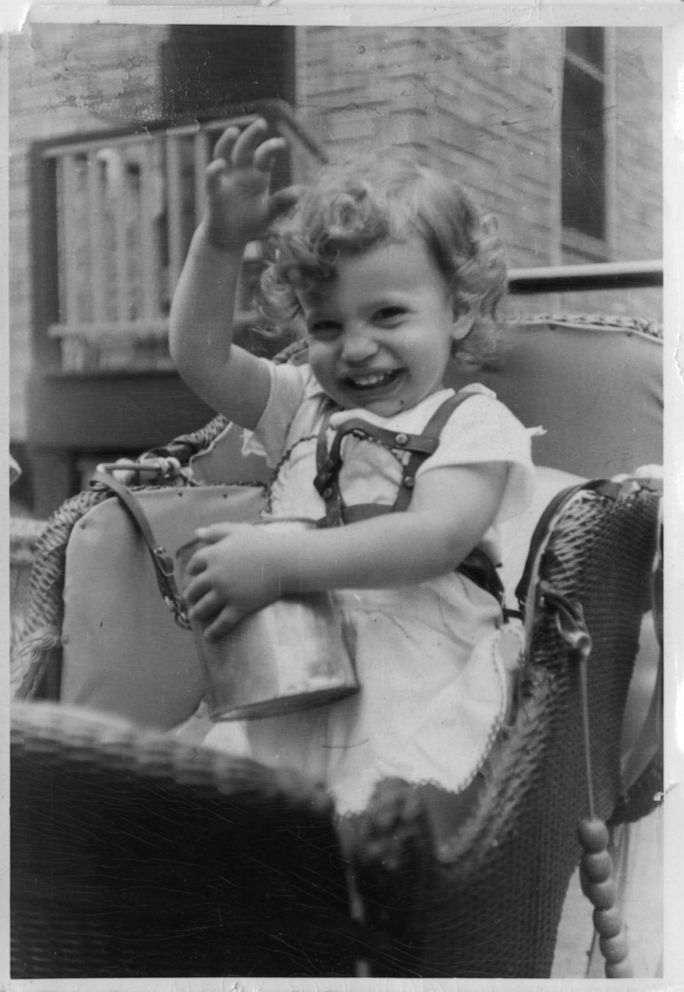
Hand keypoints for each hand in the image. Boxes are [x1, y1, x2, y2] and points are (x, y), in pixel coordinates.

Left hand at [181, 522, 287, 639]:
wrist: (284, 561)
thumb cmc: (263, 543)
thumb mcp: (238, 530)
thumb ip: (216, 531)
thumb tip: (196, 533)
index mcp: (213, 555)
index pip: (193, 565)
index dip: (191, 571)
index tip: (191, 576)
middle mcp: (214, 575)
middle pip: (194, 588)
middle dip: (189, 595)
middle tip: (188, 599)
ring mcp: (226, 593)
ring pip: (203, 607)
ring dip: (196, 613)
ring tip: (195, 616)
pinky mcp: (239, 607)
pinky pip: (222, 623)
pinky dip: (213, 631)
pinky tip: (209, 635)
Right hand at [202, 117, 300, 250]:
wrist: (230, 240)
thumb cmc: (250, 224)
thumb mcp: (269, 214)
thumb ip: (281, 203)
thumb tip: (301, 192)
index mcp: (257, 175)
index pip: (264, 156)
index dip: (271, 148)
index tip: (282, 144)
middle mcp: (240, 172)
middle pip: (245, 148)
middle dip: (252, 136)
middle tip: (261, 123)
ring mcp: (226, 180)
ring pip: (224, 154)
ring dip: (227, 143)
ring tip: (234, 131)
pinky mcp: (214, 193)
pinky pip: (212, 179)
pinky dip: (215, 171)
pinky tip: (220, 165)